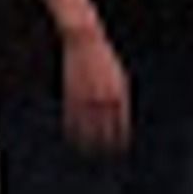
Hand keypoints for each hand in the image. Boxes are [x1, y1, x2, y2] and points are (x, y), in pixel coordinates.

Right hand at [60, 23, 129, 156]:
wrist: (85, 37)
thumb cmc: (103, 57)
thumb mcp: (118, 76)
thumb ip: (120, 99)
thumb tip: (122, 121)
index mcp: (119, 95)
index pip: (121, 128)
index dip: (118, 143)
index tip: (115, 151)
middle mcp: (105, 98)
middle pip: (105, 132)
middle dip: (103, 146)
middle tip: (100, 156)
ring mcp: (87, 94)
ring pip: (87, 128)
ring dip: (86, 142)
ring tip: (84, 152)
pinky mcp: (73, 90)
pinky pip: (72, 116)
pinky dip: (72, 129)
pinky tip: (71, 136)